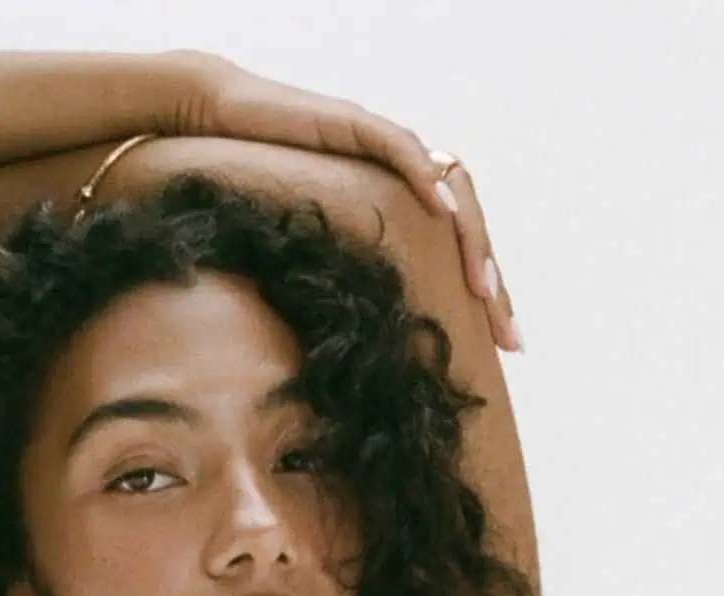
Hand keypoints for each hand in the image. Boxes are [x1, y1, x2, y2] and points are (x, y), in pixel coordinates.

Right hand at [163, 51, 520, 351]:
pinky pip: (403, 149)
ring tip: (483, 288)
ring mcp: (386, 146)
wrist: (216, 121)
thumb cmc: (254, 182)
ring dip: (472, 240)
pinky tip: (441, 212)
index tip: (501, 346)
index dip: (484, 294)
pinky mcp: (357, 124)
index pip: (459, 249)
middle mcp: (406, 173)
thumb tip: (353, 342)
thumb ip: (340, 273)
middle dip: (493, 282)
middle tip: (507, 338)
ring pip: (452, 189)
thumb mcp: (309, 240)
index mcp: (402, 204)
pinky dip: (425, 177)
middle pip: (470, 225)